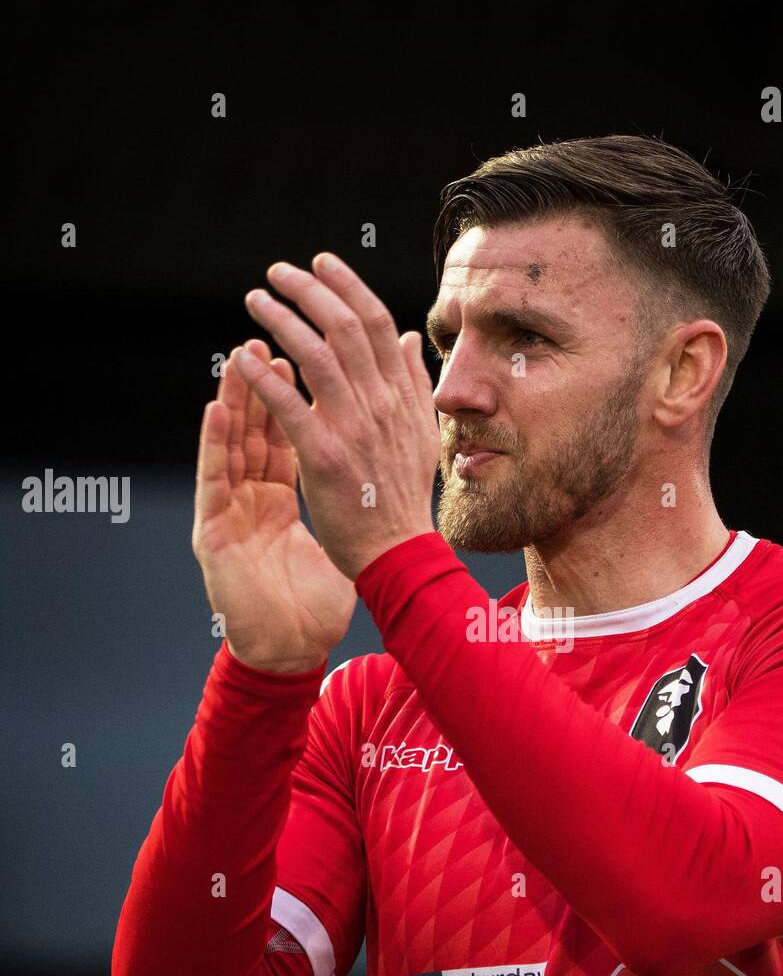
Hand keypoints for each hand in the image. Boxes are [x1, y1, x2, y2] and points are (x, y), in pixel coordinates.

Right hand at [192, 338, 357, 673]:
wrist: (290, 644)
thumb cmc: (314, 592)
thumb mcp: (339, 526)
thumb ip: (349, 481)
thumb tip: (376, 448)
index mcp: (282, 488)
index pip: (291, 424)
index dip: (302, 385)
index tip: (319, 345)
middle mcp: (252, 492)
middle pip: (258, 422)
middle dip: (267, 376)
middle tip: (276, 331)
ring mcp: (230, 509)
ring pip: (230, 440)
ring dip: (238, 395)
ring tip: (244, 353)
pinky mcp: (213, 531)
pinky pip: (213, 479)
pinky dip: (215, 441)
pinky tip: (218, 408)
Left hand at [230, 253, 439, 580]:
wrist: (398, 553)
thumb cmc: (402, 497)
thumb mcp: (421, 434)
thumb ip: (414, 382)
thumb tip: (408, 337)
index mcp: (401, 397)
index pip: (376, 323)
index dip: (347, 285)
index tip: (321, 262)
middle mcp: (380, 405)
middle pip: (344, 326)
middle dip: (308, 290)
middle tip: (278, 273)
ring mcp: (354, 429)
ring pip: (315, 355)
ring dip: (281, 320)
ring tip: (255, 301)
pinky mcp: (325, 457)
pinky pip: (288, 405)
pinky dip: (262, 377)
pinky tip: (241, 357)